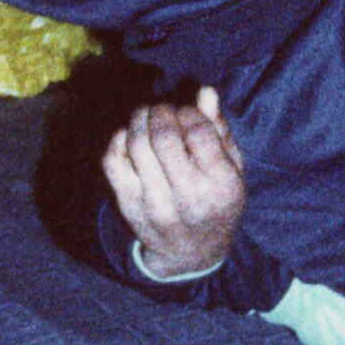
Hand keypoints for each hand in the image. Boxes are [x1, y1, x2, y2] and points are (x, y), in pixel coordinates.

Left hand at [103, 86, 245, 278]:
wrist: (191, 254)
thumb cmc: (216, 202)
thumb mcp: (232, 170)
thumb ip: (219, 130)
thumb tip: (204, 91)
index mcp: (221, 185)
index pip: (198, 132)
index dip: (189, 111)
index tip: (187, 112)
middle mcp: (188, 196)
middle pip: (164, 136)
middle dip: (162, 111)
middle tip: (164, 109)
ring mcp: (154, 202)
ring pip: (136, 144)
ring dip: (139, 118)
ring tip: (147, 114)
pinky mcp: (128, 204)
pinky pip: (113, 161)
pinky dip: (118, 139)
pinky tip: (130, 135)